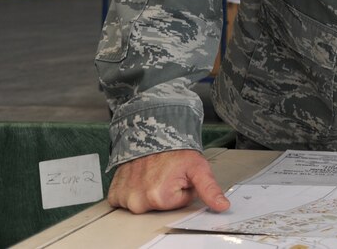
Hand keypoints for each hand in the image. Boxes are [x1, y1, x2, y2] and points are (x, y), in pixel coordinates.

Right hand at [108, 149, 229, 213]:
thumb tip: (223, 206)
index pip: (180, 203)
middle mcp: (138, 201)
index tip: (179, 175)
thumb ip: (210, 189)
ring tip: (152, 174)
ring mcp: (124, 198)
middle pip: (160, 206)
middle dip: (166, 192)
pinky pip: (124, 202)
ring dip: (148, 192)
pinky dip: (132, 191)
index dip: (184, 189)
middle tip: (166, 174)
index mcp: (160, 198)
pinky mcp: (114, 194)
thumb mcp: (198, 167)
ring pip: (143, 204)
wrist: (151, 131)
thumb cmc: (174, 149)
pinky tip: (139, 178)